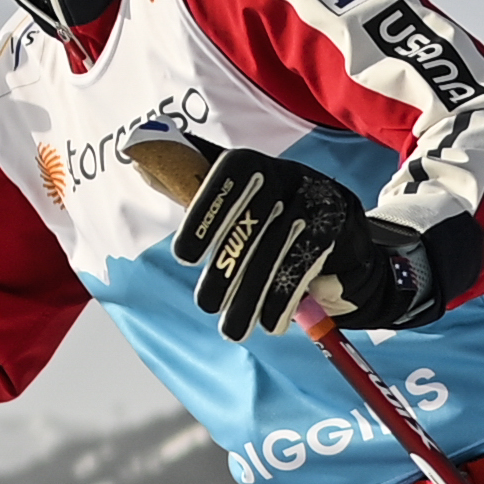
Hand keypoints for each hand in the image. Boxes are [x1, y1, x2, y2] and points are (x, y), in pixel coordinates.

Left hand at [170, 147, 459, 336]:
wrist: (344, 246)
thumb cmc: (274, 224)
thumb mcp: (236, 202)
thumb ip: (193, 181)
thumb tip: (139, 154)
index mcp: (257, 163)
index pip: (230, 175)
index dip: (205, 213)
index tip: (183, 258)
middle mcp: (291, 173)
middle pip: (254, 221)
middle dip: (227, 269)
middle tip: (206, 305)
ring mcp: (320, 199)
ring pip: (279, 249)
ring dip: (253, 294)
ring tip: (232, 328)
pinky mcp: (341, 229)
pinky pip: (307, 265)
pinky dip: (285, 298)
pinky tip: (270, 323)